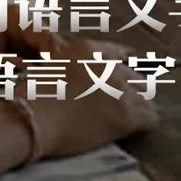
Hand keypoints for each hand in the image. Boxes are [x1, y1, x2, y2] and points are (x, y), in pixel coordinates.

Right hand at [14, 43, 157, 159]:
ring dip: (139, 107)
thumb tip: (76, 79)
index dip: (122, 68)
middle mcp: (109, 65)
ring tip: (129, 119)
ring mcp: (120, 89)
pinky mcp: (126, 113)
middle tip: (121, 105)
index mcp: (88, 50)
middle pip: (136, 76)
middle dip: (130, 90)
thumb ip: (68, 66)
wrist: (31, 116)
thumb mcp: (48, 67)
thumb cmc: (30, 96)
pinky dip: (144, 124)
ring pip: (146, 96)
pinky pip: (150, 117)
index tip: (122, 79)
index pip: (119, 53)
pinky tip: (135, 130)